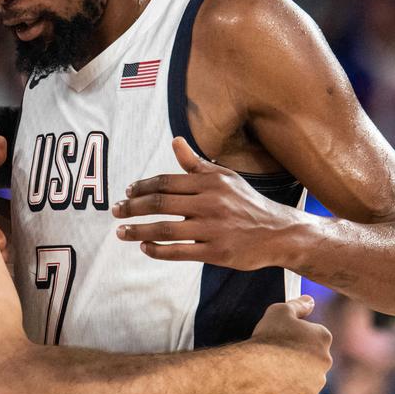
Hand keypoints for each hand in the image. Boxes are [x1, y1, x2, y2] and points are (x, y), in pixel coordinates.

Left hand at [113, 137, 292, 269]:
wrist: (278, 233)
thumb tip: (175, 141)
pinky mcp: (216, 252)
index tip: (127, 192)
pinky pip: (179, 252)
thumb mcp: (225, 178)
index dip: (143, 187)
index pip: (166, 182)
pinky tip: (145, 248)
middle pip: (160, 203)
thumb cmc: (247, 203)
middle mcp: (210, 203)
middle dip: (133, 207)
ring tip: (122, 232)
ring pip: (165, 229)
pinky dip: (158, 251)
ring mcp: (213, 229)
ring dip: (138, 231)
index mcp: (210, 182)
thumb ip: (196, 164)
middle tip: (116, 211)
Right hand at [248, 295, 332, 393]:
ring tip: (279, 372)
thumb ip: (298, 305)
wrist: (256, 366)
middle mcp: (326, 359)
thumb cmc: (268, 337)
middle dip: (302, 358)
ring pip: (311, 377)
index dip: (299, 338)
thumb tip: (310, 300)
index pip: (315, 336)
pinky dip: (296, 392)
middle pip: (315, 358)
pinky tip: (282, 386)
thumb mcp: (280, 310)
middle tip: (280, 357)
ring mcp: (319, 380)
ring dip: (300, 375)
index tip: (284, 340)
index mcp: (323, 336)